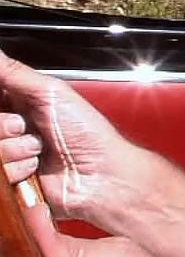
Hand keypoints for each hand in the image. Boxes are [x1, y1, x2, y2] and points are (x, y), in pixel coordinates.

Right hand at [0, 49, 134, 222]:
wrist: (102, 173)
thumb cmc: (88, 132)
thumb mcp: (51, 93)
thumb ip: (15, 72)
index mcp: (19, 103)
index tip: (7, 102)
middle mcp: (11, 131)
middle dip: (4, 125)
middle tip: (23, 125)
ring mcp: (10, 157)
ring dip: (13, 149)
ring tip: (38, 148)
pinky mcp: (10, 183)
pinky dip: (17, 169)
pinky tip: (36, 167)